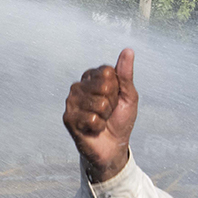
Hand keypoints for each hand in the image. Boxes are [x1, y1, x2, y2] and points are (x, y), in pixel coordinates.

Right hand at [64, 48, 137, 182]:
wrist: (113, 146)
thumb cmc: (120, 120)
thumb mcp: (129, 96)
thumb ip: (126, 74)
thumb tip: (128, 50)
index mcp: (93, 77)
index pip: (108, 72)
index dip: (117, 89)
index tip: (115, 99)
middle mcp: (79, 86)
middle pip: (104, 86)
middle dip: (112, 103)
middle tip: (108, 111)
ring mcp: (71, 101)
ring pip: (99, 104)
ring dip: (105, 117)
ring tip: (101, 120)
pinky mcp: (68, 117)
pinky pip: (91, 119)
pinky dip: (98, 127)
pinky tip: (93, 129)